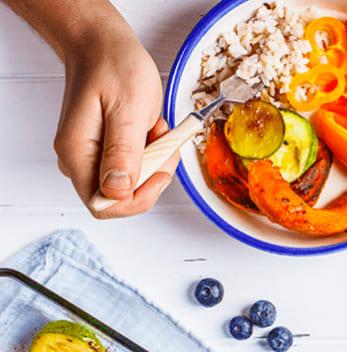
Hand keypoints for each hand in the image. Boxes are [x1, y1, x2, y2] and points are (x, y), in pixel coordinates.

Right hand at [54, 27, 176, 217]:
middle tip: (163, 142)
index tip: (160, 169)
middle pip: (121, 197)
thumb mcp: (127, 109)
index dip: (138, 198)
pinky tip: (151, 128)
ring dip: (154, 161)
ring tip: (155, 128)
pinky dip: (151, 152)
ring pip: (132, 183)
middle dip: (151, 175)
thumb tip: (118, 191)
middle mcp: (79, 160)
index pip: (104, 205)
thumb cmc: (113, 68)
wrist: (103, 46)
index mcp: (77, 154)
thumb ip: (123, 152)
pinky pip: (135, 167)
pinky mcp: (106, 151)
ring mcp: (92, 156)